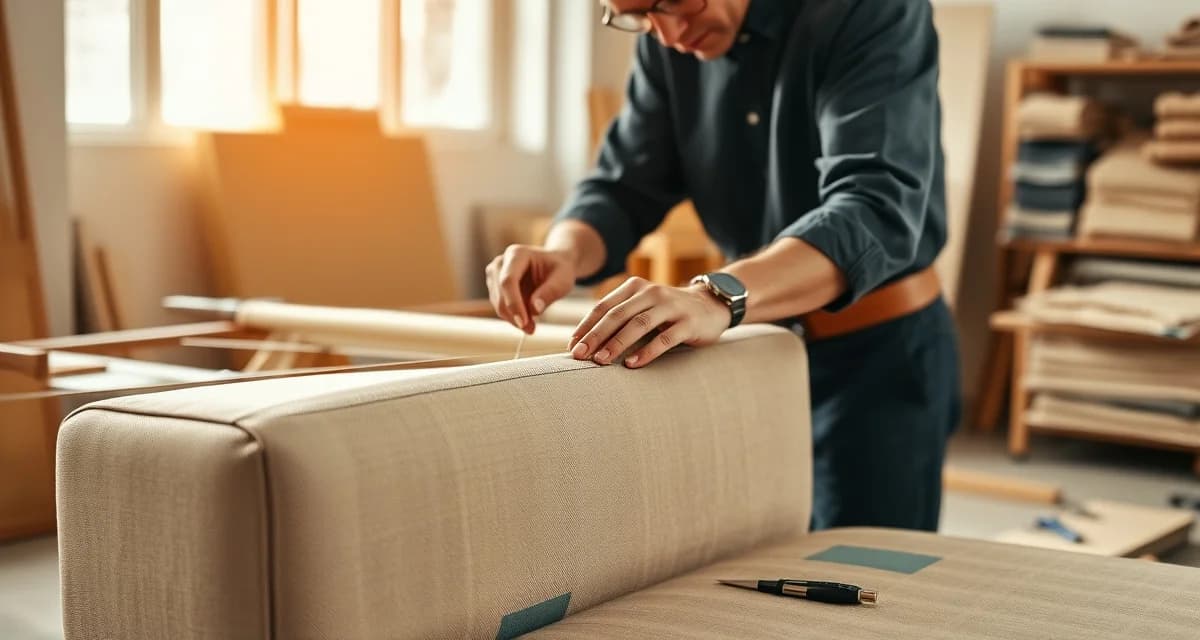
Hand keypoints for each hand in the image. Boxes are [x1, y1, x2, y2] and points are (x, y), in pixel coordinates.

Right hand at [485, 245, 577, 333]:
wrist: (553, 265)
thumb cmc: (559, 270)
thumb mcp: (563, 280)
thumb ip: (550, 292)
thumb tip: (534, 309)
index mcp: (517, 254)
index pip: (508, 280)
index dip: (514, 303)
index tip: (523, 323)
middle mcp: (500, 262)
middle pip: (500, 294)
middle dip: (514, 315)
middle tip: (531, 330)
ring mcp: (494, 274)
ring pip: (497, 303)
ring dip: (513, 318)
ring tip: (532, 326)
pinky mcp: (494, 287)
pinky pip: (500, 307)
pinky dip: (512, 317)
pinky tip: (526, 320)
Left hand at [569, 277, 730, 368]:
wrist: (710, 305)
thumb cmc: (667, 313)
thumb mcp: (642, 308)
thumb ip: (619, 319)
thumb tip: (585, 343)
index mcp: (635, 288)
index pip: (604, 307)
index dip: (586, 326)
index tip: (572, 346)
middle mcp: (651, 293)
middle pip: (618, 315)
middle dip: (596, 336)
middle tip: (580, 355)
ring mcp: (671, 307)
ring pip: (639, 324)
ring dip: (617, 343)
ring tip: (601, 360)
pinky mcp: (688, 323)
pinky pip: (665, 338)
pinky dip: (647, 351)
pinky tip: (632, 364)